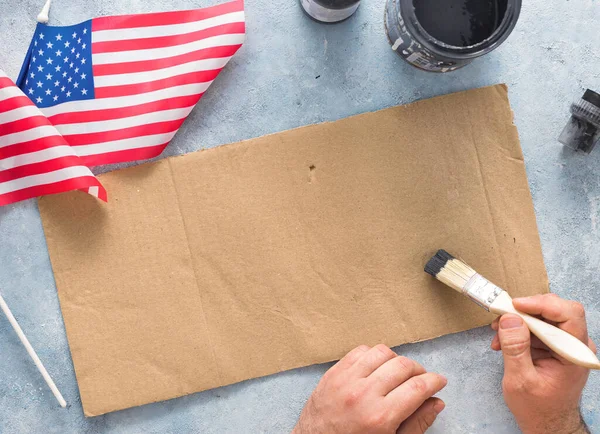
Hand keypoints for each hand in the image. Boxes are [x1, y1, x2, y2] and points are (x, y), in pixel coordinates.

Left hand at [292, 344, 446, 433]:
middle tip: (422, 379)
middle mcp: (363, 394)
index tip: (440, 381)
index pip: (418, 387)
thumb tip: (436, 401)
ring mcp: (345, 380)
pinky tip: (377, 368)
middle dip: (419, 370)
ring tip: (399, 373)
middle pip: (402, 366)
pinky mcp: (332, 373)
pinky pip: (359, 351)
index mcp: (380, 417)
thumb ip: (416, 424)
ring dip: (396, 360)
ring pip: (381, 352)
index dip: (435, 381)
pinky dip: (373, 355)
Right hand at [490, 294, 595, 433]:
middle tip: (502, 316)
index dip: (542, 304)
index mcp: (574, 354)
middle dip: (525, 310)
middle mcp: (575, 345)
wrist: (546, 423)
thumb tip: (510, 318)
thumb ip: (516, 348)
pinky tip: (503, 342)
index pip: (569, 315)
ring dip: (517, 321)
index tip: (516, 305)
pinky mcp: (555, 345)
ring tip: (497, 334)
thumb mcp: (520, 380)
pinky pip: (537, 327)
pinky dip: (518, 330)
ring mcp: (566, 344)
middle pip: (556, 310)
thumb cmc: (538, 408)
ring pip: (543, 316)